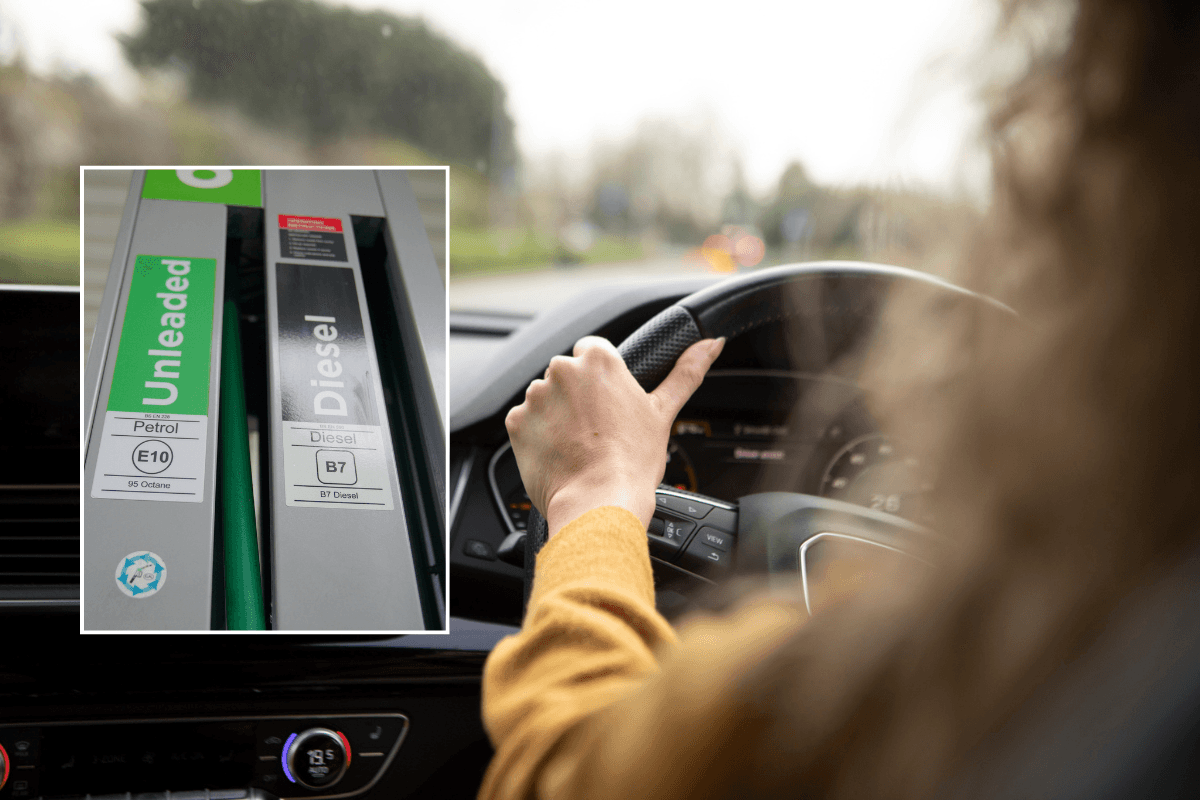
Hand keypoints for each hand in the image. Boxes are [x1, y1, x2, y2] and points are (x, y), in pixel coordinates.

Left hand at [505, 335, 724, 537]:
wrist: (599, 503)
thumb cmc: (632, 462)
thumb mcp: (663, 412)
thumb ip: (686, 372)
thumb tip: (711, 344)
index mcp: (598, 360)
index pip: (592, 351)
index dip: (601, 379)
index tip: (607, 403)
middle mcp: (562, 371)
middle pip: (567, 375)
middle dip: (577, 397)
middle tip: (596, 430)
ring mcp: (536, 396)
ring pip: (545, 398)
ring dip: (556, 415)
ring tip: (578, 445)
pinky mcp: (516, 422)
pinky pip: (526, 422)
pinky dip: (538, 436)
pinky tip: (560, 453)